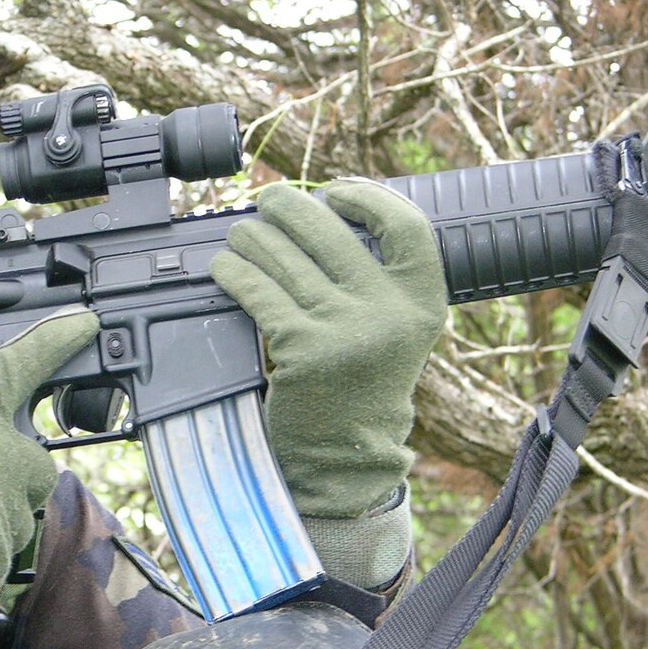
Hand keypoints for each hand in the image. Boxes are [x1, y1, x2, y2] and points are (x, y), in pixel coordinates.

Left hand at [210, 180, 446, 518]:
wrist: (345, 454)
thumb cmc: (362, 380)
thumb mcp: (394, 327)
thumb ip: (376, 277)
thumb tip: (323, 209)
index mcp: (423, 301)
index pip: (406, 225)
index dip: (366, 198)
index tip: (333, 194)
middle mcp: (389, 311)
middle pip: (328, 230)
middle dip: (287, 207)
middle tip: (267, 202)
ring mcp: (344, 329)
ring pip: (283, 256)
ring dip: (251, 236)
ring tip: (240, 234)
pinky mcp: (300, 348)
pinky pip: (257, 290)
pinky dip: (233, 272)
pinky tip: (224, 267)